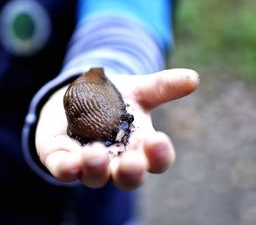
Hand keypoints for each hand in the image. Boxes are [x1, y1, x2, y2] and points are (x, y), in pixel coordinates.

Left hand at [35, 68, 199, 189]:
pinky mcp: (62, 160)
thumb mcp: (137, 90)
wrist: (77, 97)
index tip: (157, 140)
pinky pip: (64, 170)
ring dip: (96, 169)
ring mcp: (89, 164)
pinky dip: (67, 169)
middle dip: (131, 172)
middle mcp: (117, 162)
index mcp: (140, 148)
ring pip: (94, 177)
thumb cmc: (113, 100)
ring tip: (95, 154)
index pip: (157, 160)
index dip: (159, 155)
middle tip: (132, 161)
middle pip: (129, 177)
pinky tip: (69, 162)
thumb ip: (162, 87)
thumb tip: (193, 78)